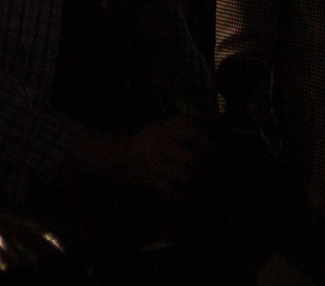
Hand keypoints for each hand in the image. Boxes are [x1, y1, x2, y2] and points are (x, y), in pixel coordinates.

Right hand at [92, 116, 209, 193]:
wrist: (115, 157)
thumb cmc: (145, 143)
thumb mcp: (160, 128)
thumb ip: (180, 128)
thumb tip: (207, 137)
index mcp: (164, 129)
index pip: (190, 130)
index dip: (205, 141)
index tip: (209, 151)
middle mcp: (160, 144)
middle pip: (193, 159)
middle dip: (203, 169)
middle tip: (203, 172)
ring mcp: (154, 162)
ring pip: (185, 176)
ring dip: (194, 183)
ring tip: (195, 184)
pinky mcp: (149, 179)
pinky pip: (172, 190)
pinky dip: (181, 196)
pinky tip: (182, 195)